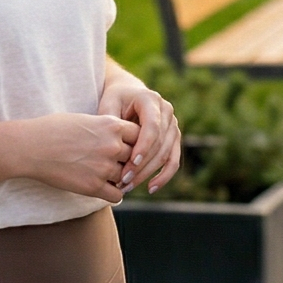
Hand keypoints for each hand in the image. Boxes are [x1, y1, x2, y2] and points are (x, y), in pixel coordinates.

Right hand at [22, 111, 138, 202]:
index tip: (127, 145)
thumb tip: (121, 136)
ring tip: (109, 176)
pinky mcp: (93, 187)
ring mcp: (104, 167)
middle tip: (120, 164)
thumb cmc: (54, 129)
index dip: (134, 141)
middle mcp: (112, 146)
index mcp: (112, 125)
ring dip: (120, 178)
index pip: (140, 134)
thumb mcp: (86, 119)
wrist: (31, 147)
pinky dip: (113, 194)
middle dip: (129, 161)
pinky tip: (104, 189)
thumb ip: (107, 128)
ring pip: (127, 177)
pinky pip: (117, 195)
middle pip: (136, 157)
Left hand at [100, 70, 181, 193]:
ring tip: (128, 186)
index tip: (130, 164)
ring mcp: (173, 125)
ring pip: (166, 154)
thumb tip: (110, 145)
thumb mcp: (109, 105)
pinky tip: (151, 188)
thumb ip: (110, 121)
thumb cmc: (114, 100)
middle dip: (142, 165)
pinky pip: (173, 160)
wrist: (128, 94)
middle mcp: (167, 111)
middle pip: (159, 143)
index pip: (152, 126)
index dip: (143, 147)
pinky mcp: (174, 139)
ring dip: (148, 173)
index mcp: (151, 99)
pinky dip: (164, 176)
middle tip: (123, 180)